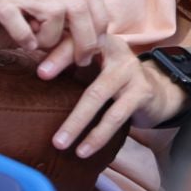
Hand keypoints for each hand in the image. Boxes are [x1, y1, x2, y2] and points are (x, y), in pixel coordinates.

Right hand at [0, 0, 110, 67]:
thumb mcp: (26, 25)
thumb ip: (51, 32)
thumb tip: (77, 52)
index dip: (99, 20)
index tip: (92, 47)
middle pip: (81, 3)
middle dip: (87, 36)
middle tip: (79, 60)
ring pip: (57, 10)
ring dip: (54, 39)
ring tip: (41, 51)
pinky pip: (20, 20)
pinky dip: (26, 39)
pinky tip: (22, 48)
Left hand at [53, 35, 188, 157]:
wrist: (157, 89)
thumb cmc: (114, 78)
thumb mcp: (95, 64)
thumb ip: (70, 62)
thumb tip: (33, 68)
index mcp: (101, 40)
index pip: (77, 41)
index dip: (58, 55)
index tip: (40, 73)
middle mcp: (117, 50)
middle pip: (85, 63)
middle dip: (60, 73)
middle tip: (40, 88)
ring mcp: (131, 70)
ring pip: (98, 95)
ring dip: (76, 122)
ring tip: (59, 143)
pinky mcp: (141, 92)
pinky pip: (116, 116)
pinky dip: (98, 135)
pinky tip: (84, 150)